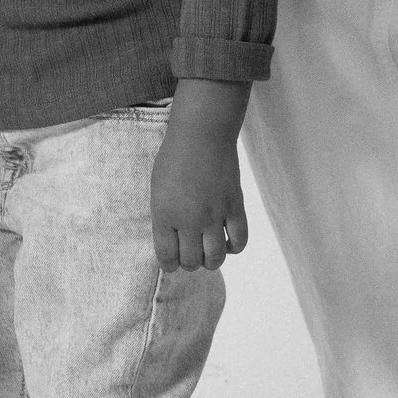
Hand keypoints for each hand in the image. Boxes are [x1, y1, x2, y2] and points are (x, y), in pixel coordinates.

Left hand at [150, 86, 250, 273]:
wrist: (202, 133)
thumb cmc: (174, 157)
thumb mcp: (157, 189)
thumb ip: (164, 217)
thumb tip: (172, 240)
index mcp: (164, 214)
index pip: (167, 258)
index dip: (169, 265)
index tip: (172, 261)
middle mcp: (188, 219)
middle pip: (191, 262)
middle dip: (190, 262)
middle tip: (191, 252)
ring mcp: (213, 215)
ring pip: (216, 258)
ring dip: (211, 260)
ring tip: (208, 250)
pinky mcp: (234, 207)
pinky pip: (239, 241)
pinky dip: (234, 247)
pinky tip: (227, 241)